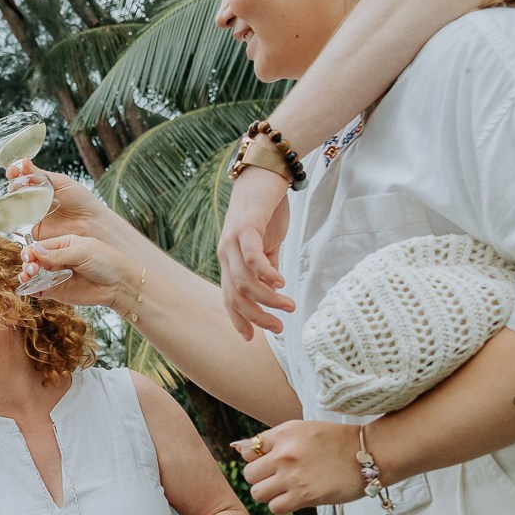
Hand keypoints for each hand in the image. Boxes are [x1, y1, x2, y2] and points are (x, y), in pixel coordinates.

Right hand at [7, 159, 120, 241]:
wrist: (91, 223)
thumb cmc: (81, 201)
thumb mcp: (61, 182)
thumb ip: (41, 174)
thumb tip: (23, 162)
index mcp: (41, 187)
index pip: (22, 178)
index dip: (15, 173)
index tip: (13, 171)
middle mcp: (34, 201)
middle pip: (14, 192)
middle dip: (10, 186)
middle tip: (12, 184)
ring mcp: (32, 216)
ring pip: (13, 208)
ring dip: (7, 202)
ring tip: (11, 197)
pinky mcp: (31, 231)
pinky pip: (17, 226)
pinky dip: (10, 220)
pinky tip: (9, 214)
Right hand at [16, 231, 138, 310]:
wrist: (120, 284)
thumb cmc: (106, 262)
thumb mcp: (82, 252)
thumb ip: (58, 254)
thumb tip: (34, 251)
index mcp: (63, 244)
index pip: (39, 246)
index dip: (30, 252)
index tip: (28, 258)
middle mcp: (58, 259)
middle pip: (34, 261)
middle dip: (28, 265)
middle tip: (31, 271)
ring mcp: (57, 276)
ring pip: (34, 276)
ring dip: (27, 277)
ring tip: (27, 279)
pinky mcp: (59, 292)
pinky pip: (41, 290)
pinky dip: (32, 290)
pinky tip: (30, 290)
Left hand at [217, 166, 294, 339]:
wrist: (264, 175)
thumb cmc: (266, 210)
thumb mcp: (268, 244)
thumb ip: (268, 266)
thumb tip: (274, 287)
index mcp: (230, 261)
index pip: (229, 298)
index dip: (239, 319)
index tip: (251, 338)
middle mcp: (226, 254)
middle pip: (236, 296)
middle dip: (257, 316)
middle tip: (279, 328)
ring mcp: (232, 241)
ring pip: (244, 281)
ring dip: (267, 298)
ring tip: (288, 305)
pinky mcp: (244, 227)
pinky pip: (251, 257)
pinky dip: (265, 273)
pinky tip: (280, 282)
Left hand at [233, 420, 366, 512]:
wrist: (370, 453)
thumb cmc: (338, 442)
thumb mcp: (304, 430)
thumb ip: (273, 440)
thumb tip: (236, 448)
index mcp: (284, 433)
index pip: (249, 451)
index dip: (258, 460)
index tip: (272, 464)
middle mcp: (284, 453)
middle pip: (250, 474)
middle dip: (262, 479)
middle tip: (279, 480)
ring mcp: (293, 475)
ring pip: (258, 493)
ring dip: (270, 495)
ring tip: (287, 490)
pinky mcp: (304, 495)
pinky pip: (275, 507)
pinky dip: (283, 506)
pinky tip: (296, 498)